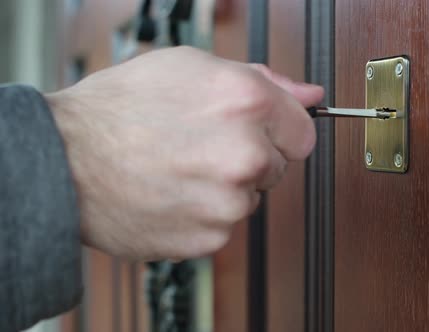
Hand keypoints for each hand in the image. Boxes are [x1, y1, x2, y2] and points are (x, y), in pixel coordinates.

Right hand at [45, 46, 323, 260]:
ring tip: (179, 168)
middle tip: (201, 146)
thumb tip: (310, 95)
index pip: (303, 132)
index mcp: (247, 102)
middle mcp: (245, 153)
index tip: (257, 133)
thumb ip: (264, 80)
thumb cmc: (119, 110)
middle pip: (277, 167)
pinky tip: (173, 194)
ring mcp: (228, 201)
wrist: (64, 161)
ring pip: (249, 199)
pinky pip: (224, 226)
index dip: (277, 131)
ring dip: (224, 189)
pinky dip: (203, 215)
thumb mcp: (190, 67)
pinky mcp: (210, 238)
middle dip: (249, 158)